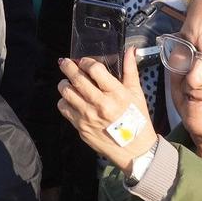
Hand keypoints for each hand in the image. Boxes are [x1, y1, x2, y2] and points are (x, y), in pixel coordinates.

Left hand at [56, 48, 156, 171]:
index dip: (87, 62)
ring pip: (66, 93)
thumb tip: (130, 51)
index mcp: (116, 94)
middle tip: (65, 62)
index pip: (95, 70)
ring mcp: (88, 117)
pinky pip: (64, 109)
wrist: (134, 149)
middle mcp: (100, 104)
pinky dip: (64, 101)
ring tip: (67, 81)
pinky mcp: (80, 127)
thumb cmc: (137, 119)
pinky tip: (70, 99)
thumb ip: (130, 70)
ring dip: (64, 83)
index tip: (84, 61)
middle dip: (68, 67)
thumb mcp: (136, 93)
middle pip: (76, 79)